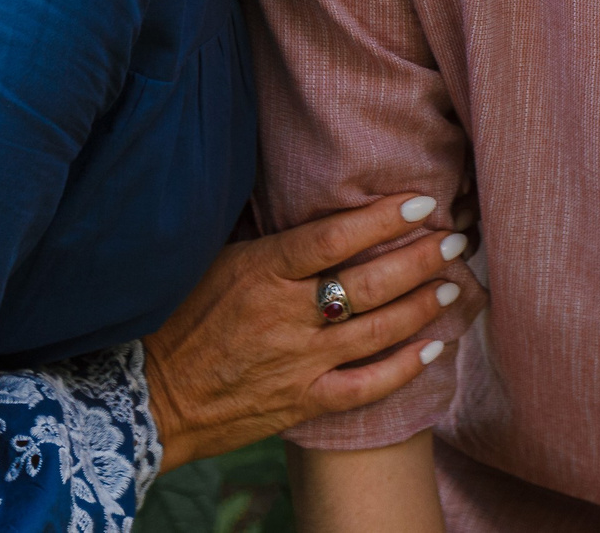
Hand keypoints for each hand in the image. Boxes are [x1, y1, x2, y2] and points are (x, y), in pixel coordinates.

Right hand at [142, 194, 479, 469]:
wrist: (144, 398)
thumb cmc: (175, 319)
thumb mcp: (211, 261)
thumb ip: (264, 238)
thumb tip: (307, 197)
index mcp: (260, 271)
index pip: (333, 237)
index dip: (382, 218)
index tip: (421, 204)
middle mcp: (285, 315)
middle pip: (369, 282)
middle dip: (419, 259)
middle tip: (454, 240)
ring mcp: (297, 362)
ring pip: (377, 330)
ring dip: (422, 305)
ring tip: (452, 284)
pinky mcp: (301, 402)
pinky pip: (365, 386)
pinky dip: (404, 369)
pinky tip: (433, 349)